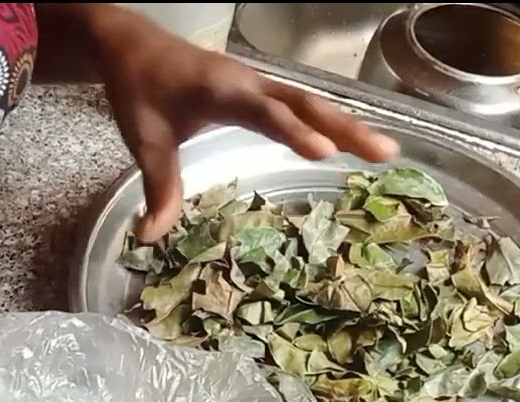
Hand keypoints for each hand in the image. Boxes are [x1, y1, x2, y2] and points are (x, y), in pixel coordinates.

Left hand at [81, 6, 400, 240]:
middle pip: (304, 105)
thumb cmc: (140, 91)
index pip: (265, 113)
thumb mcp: (145, 141)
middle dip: (345, 128)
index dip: (295, 132)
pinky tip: (356, 139)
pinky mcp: (262, 90)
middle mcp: (249, 83)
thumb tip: (150, 237)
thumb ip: (158, 188)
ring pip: (310, 103)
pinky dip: (331, 120)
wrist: (133, 46)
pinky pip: (302, 105)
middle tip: (384, 153)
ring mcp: (259, 84)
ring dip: (347, 124)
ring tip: (386, 151)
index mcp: (221, 91)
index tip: (326, 151)